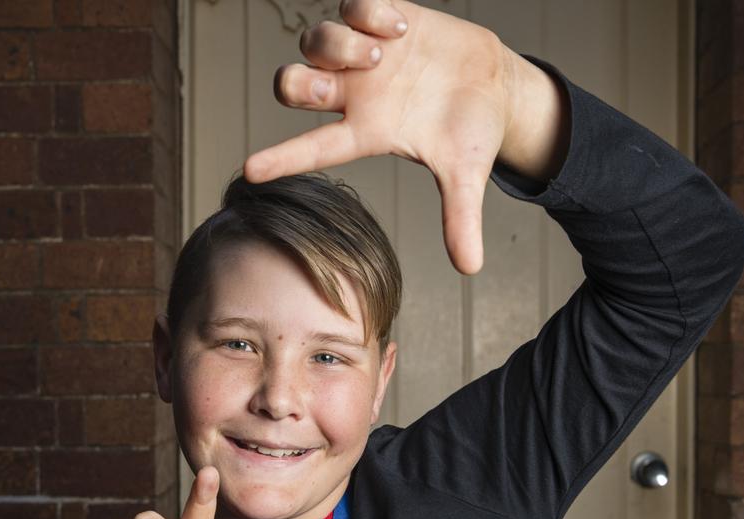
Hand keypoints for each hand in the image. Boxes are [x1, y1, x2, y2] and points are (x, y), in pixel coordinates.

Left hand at [244, 0, 557, 274]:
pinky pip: (353, 3)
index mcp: (366, 131)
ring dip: (339, 45)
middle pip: (292, 86)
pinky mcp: (383, 17)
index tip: (249, 172)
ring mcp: (363, 53)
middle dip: (300, 83)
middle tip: (338, 85)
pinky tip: (399, 26)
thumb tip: (470, 268)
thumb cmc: (471, 131)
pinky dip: (367, 10)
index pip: (313, 149)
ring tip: (383, 51)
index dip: (281, 159)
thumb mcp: (466, 173)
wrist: (494, 83)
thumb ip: (461, 217)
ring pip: (315, 40)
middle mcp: (353, 92)